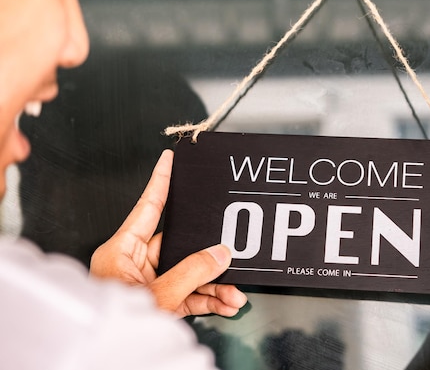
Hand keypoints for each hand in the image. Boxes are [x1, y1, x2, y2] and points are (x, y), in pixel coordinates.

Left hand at [90, 150, 247, 316]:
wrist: (114, 360)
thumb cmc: (115, 326)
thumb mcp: (159, 296)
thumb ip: (192, 273)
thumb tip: (219, 254)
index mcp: (121, 251)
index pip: (147, 208)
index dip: (161, 182)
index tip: (171, 160)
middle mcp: (135, 264)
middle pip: (179, 247)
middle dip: (209, 256)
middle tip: (229, 250)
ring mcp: (150, 283)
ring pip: (190, 273)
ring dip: (215, 285)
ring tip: (235, 292)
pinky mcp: (162, 302)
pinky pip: (190, 294)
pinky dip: (209, 300)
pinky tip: (227, 304)